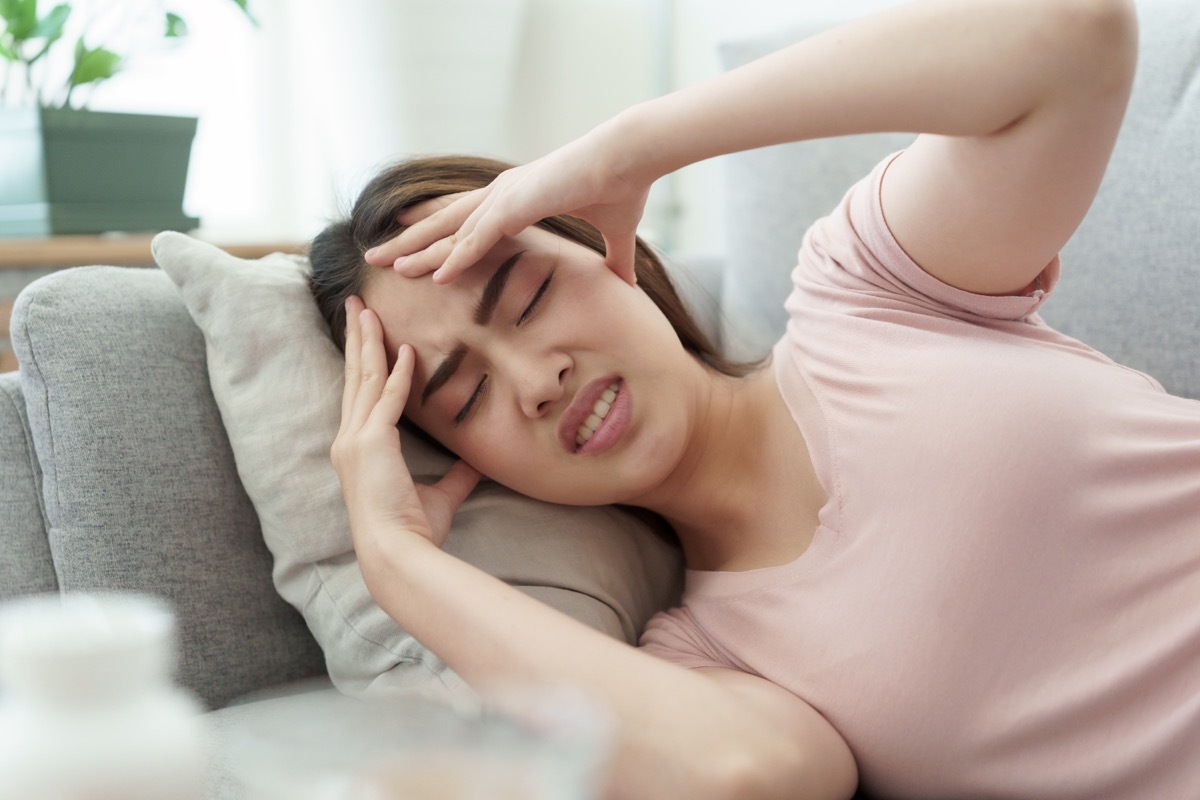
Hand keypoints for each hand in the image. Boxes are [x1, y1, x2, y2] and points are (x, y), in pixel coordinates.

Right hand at [332, 296, 479, 551]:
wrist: (398, 552)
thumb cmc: (413, 530)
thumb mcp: (440, 496)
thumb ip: (456, 475)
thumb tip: (476, 462)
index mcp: (358, 449)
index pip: (360, 394)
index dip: (362, 361)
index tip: (365, 333)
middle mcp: (350, 439)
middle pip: (354, 376)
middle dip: (356, 338)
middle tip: (356, 304)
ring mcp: (356, 439)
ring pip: (364, 378)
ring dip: (368, 341)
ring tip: (368, 309)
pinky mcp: (372, 441)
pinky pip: (388, 397)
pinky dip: (398, 372)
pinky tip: (406, 349)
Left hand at [364, 122, 651, 285]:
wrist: (631, 157)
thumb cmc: (624, 186)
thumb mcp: (615, 233)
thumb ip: (614, 260)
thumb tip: (626, 283)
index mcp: (517, 196)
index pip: (464, 216)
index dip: (433, 228)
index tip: (408, 239)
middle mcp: (502, 194)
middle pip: (444, 223)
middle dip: (410, 241)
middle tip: (377, 256)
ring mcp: (505, 197)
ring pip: (451, 232)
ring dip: (419, 252)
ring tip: (388, 268)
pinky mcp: (516, 205)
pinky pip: (477, 239)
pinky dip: (456, 259)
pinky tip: (435, 278)